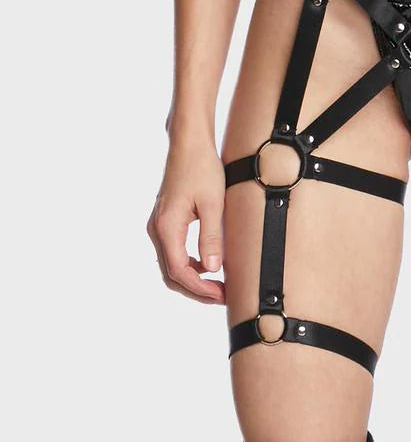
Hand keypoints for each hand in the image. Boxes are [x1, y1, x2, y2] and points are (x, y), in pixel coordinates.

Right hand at [147, 133, 226, 303]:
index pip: (179, 271)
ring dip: (192, 279)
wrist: (189, 144)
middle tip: (222, 297)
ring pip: (171, 264)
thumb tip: (213, 269)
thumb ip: (211, 237)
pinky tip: (208, 265)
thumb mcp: (213, 204)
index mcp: (167, 227)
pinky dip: (189, 264)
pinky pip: (173, 251)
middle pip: (171, 274)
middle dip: (196, 290)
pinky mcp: (165, 221)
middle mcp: (157, 229)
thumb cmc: (201, 168)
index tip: (221, 296)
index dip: (200, 289)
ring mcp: (158, 225)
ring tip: (219, 285)